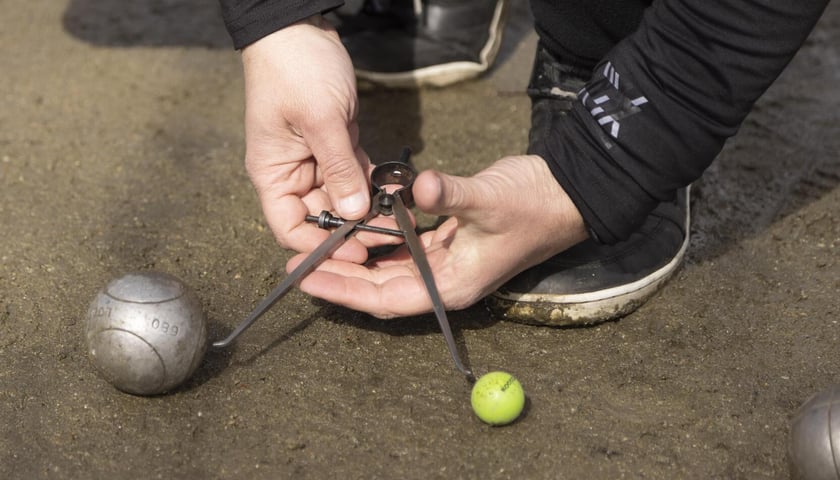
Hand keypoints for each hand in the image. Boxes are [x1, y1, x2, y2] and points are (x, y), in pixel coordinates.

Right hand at [241, 15, 379, 263]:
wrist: (299, 28)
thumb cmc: (296, 70)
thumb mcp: (320, 121)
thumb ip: (338, 169)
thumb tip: (353, 213)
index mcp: (274, 174)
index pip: (290, 228)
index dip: (320, 246)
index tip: (354, 251)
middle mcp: (292, 173)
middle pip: (320, 218)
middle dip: (352, 228)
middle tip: (388, 235)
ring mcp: (314, 160)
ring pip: (342, 198)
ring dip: (367, 207)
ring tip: (398, 216)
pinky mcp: (335, 145)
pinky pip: (354, 174)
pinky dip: (372, 183)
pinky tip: (396, 191)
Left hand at [288, 155, 588, 317]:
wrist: (565, 192)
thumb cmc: (533, 204)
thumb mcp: (490, 198)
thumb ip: (450, 194)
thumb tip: (414, 187)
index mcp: (453, 284)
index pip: (385, 298)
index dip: (343, 290)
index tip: (305, 278)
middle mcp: (445, 281)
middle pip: (379, 289)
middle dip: (338, 278)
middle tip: (294, 263)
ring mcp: (446, 265)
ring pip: (388, 271)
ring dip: (353, 262)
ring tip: (315, 247)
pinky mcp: (447, 245)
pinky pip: (403, 250)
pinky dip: (378, 242)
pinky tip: (354, 229)